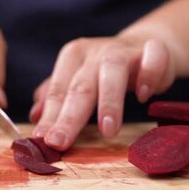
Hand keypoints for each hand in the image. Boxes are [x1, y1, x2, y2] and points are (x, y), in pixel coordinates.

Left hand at [31, 36, 175, 149]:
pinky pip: (152, 59)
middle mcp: (96, 51)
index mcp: (73, 57)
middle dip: (69, 117)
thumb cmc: (106, 71)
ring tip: (107, 131)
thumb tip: (35, 116)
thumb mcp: (79, 79)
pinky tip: (145, 96)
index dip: (49, 117)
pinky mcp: (154, 50)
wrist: (146, 47)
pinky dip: (148, 75)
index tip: (41, 141)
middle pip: (80, 86)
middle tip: (59, 142)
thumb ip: (56, 96)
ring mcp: (124, 50)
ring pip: (112, 72)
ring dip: (109, 102)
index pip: (58, 91)